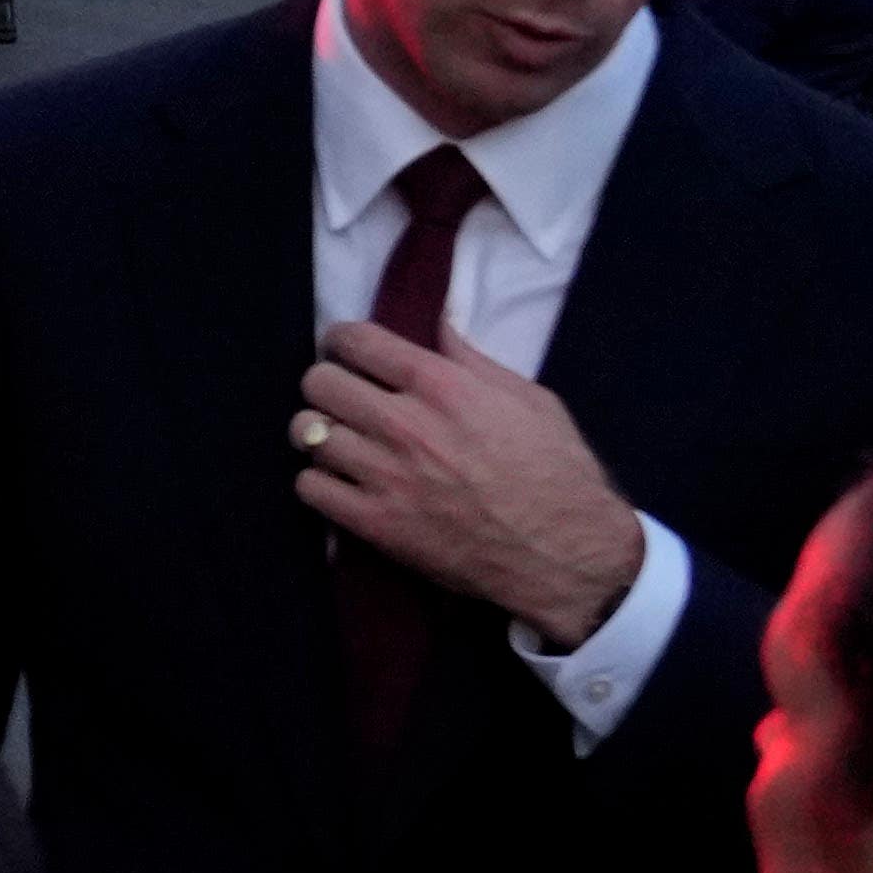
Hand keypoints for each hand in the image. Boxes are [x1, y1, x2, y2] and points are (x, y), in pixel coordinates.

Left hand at [292, 318, 644, 648]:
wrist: (565, 552)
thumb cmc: (556, 471)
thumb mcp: (529, 398)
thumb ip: (472, 359)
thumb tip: (439, 320)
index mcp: (442, 385)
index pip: (356, 340)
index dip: (341, 340)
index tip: (343, 350)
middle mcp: (405, 423)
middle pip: (319, 383)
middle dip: (328, 386)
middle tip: (344, 400)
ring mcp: (385, 475)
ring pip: (306, 433)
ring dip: (318, 434)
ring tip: (341, 441)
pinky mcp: (375, 523)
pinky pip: (308, 487)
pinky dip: (318, 481)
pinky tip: (342, 481)